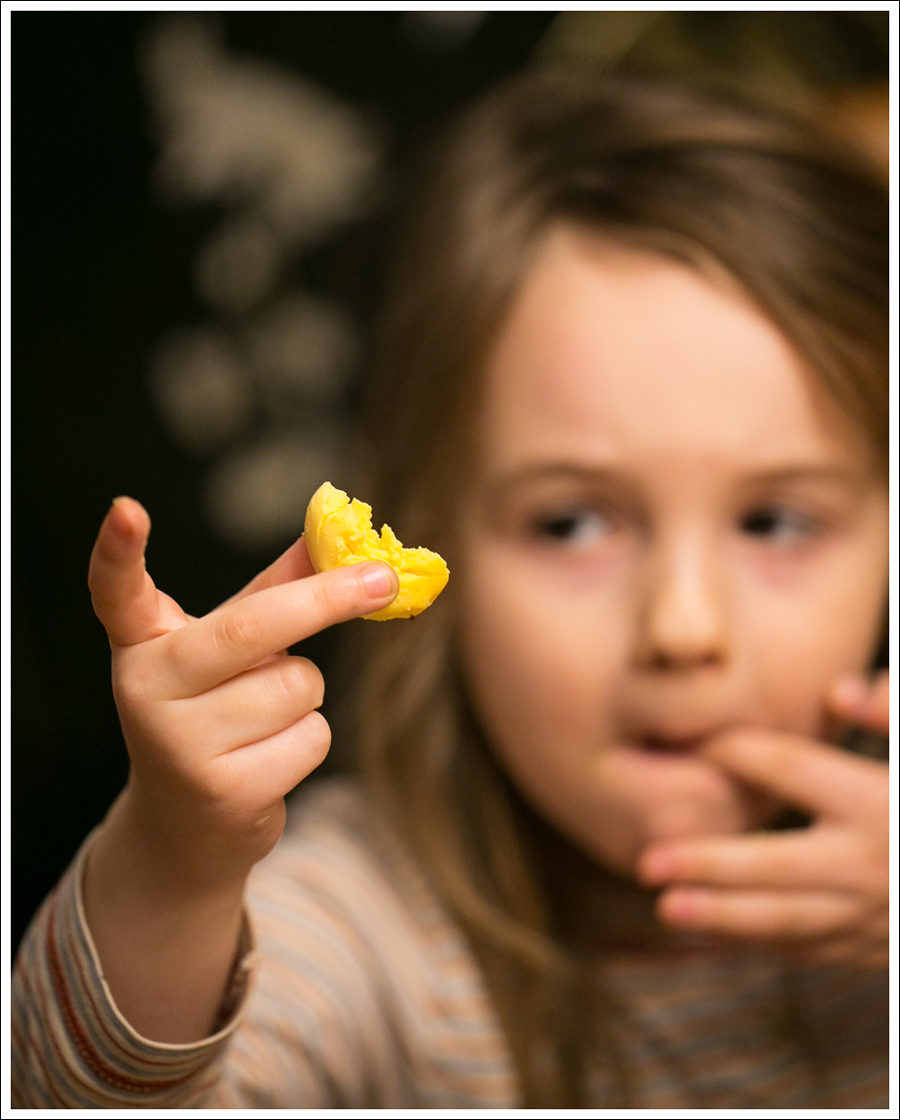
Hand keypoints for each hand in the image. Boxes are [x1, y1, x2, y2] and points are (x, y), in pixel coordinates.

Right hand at [88, 496, 398, 884]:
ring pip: (297, 685)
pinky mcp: (223, 792)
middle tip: (383, 579)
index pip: (118, 594)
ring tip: (261, 720)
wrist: (188, 824)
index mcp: (144, 644)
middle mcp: (146, 690)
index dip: (118, 553)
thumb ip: (280, 586)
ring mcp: (179, 745)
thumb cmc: (218, 708)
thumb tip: (338, 529)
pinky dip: (308, 739)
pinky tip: (267, 759)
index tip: (125, 508)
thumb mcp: (235, 646)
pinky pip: (312, 736)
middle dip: (327, 599)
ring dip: (305, 695)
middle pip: (249, 629)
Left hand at [637, 673, 888, 967]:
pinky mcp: (880, 951)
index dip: (738, 751)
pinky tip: (721, 937)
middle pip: (771, 863)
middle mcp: (870, 864)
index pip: (790, 769)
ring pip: (785, 922)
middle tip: (649, 860)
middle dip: (708, 862)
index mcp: (880, 805)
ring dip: (723, 917)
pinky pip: (812, 950)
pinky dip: (764, 945)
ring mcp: (874, 917)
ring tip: (668, 908)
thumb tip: (839, 690)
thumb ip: (899, 717)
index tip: (699, 743)